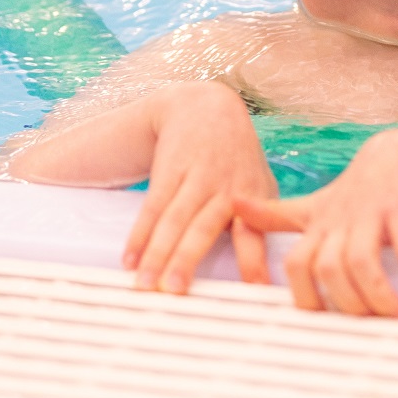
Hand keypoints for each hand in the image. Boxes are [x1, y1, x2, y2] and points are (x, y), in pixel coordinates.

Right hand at [123, 81, 278, 293]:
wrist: (207, 108)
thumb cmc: (239, 160)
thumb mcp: (260, 184)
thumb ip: (265, 223)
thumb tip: (269, 271)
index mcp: (253, 197)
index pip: (254, 234)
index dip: (254, 261)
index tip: (254, 289)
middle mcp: (224, 188)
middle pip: (202, 227)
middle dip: (188, 259)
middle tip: (174, 290)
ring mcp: (195, 178)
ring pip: (173, 220)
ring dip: (157, 253)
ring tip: (145, 284)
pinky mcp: (169, 171)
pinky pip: (152, 207)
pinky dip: (139, 235)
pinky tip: (129, 260)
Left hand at [233, 125, 397, 317]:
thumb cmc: (356, 189)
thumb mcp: (314, 203)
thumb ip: (275, 215)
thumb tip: (233, 206)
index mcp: (318, 224)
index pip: (295, 264)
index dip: (303, 296)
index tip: (323, 319)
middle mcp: (340, 219)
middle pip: (327, 268)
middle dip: (345, 302)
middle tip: (368, 322)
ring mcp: (371, 213)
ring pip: (361, 261)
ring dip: (378, 296)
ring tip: (397, 316)